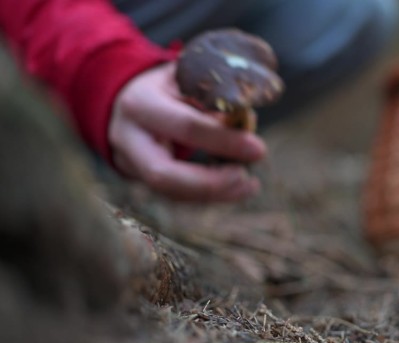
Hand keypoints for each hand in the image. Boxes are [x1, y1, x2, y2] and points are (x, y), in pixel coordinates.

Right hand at [109, 62, 266, 201]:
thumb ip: (214, 97)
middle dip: (211, 182)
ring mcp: (130, 164)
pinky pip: (175, 196)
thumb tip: (246, 122)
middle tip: (247, 179)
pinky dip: (206, 196)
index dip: (224, 140)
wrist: (128, 101)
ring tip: (248, 186)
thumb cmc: (169, 87)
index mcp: (141, 102)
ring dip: (213, 194)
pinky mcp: (141, 180)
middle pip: (164, 174)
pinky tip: (233, 189)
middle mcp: (128, 137)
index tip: (258, 149)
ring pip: (169, 192)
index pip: (185, 126)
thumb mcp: (188, 79)